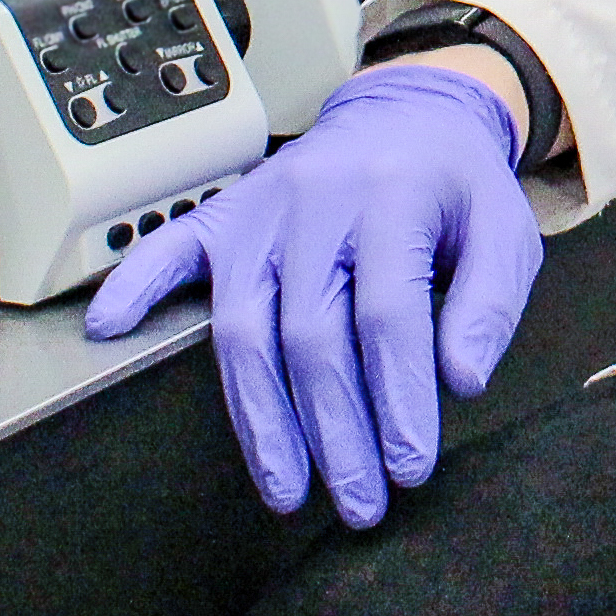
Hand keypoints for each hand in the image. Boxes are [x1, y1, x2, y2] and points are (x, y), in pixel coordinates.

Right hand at [85, 59, 541, 523]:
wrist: (410, 113)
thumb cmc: (456, 186)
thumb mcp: (506, 230)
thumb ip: (490, 302)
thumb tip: (461, 380)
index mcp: (393, 196)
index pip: (387, 315)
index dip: (397, 398)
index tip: (409, 465)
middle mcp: (317, 201)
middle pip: (310, 333)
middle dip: (334, 431)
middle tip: (358, 502)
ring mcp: (261, 208)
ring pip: (242, 324)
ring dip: (261, 417)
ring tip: (284, 487)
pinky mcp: (225, 213)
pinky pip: (167, 248)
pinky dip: (134, 286)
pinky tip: (109, 329)